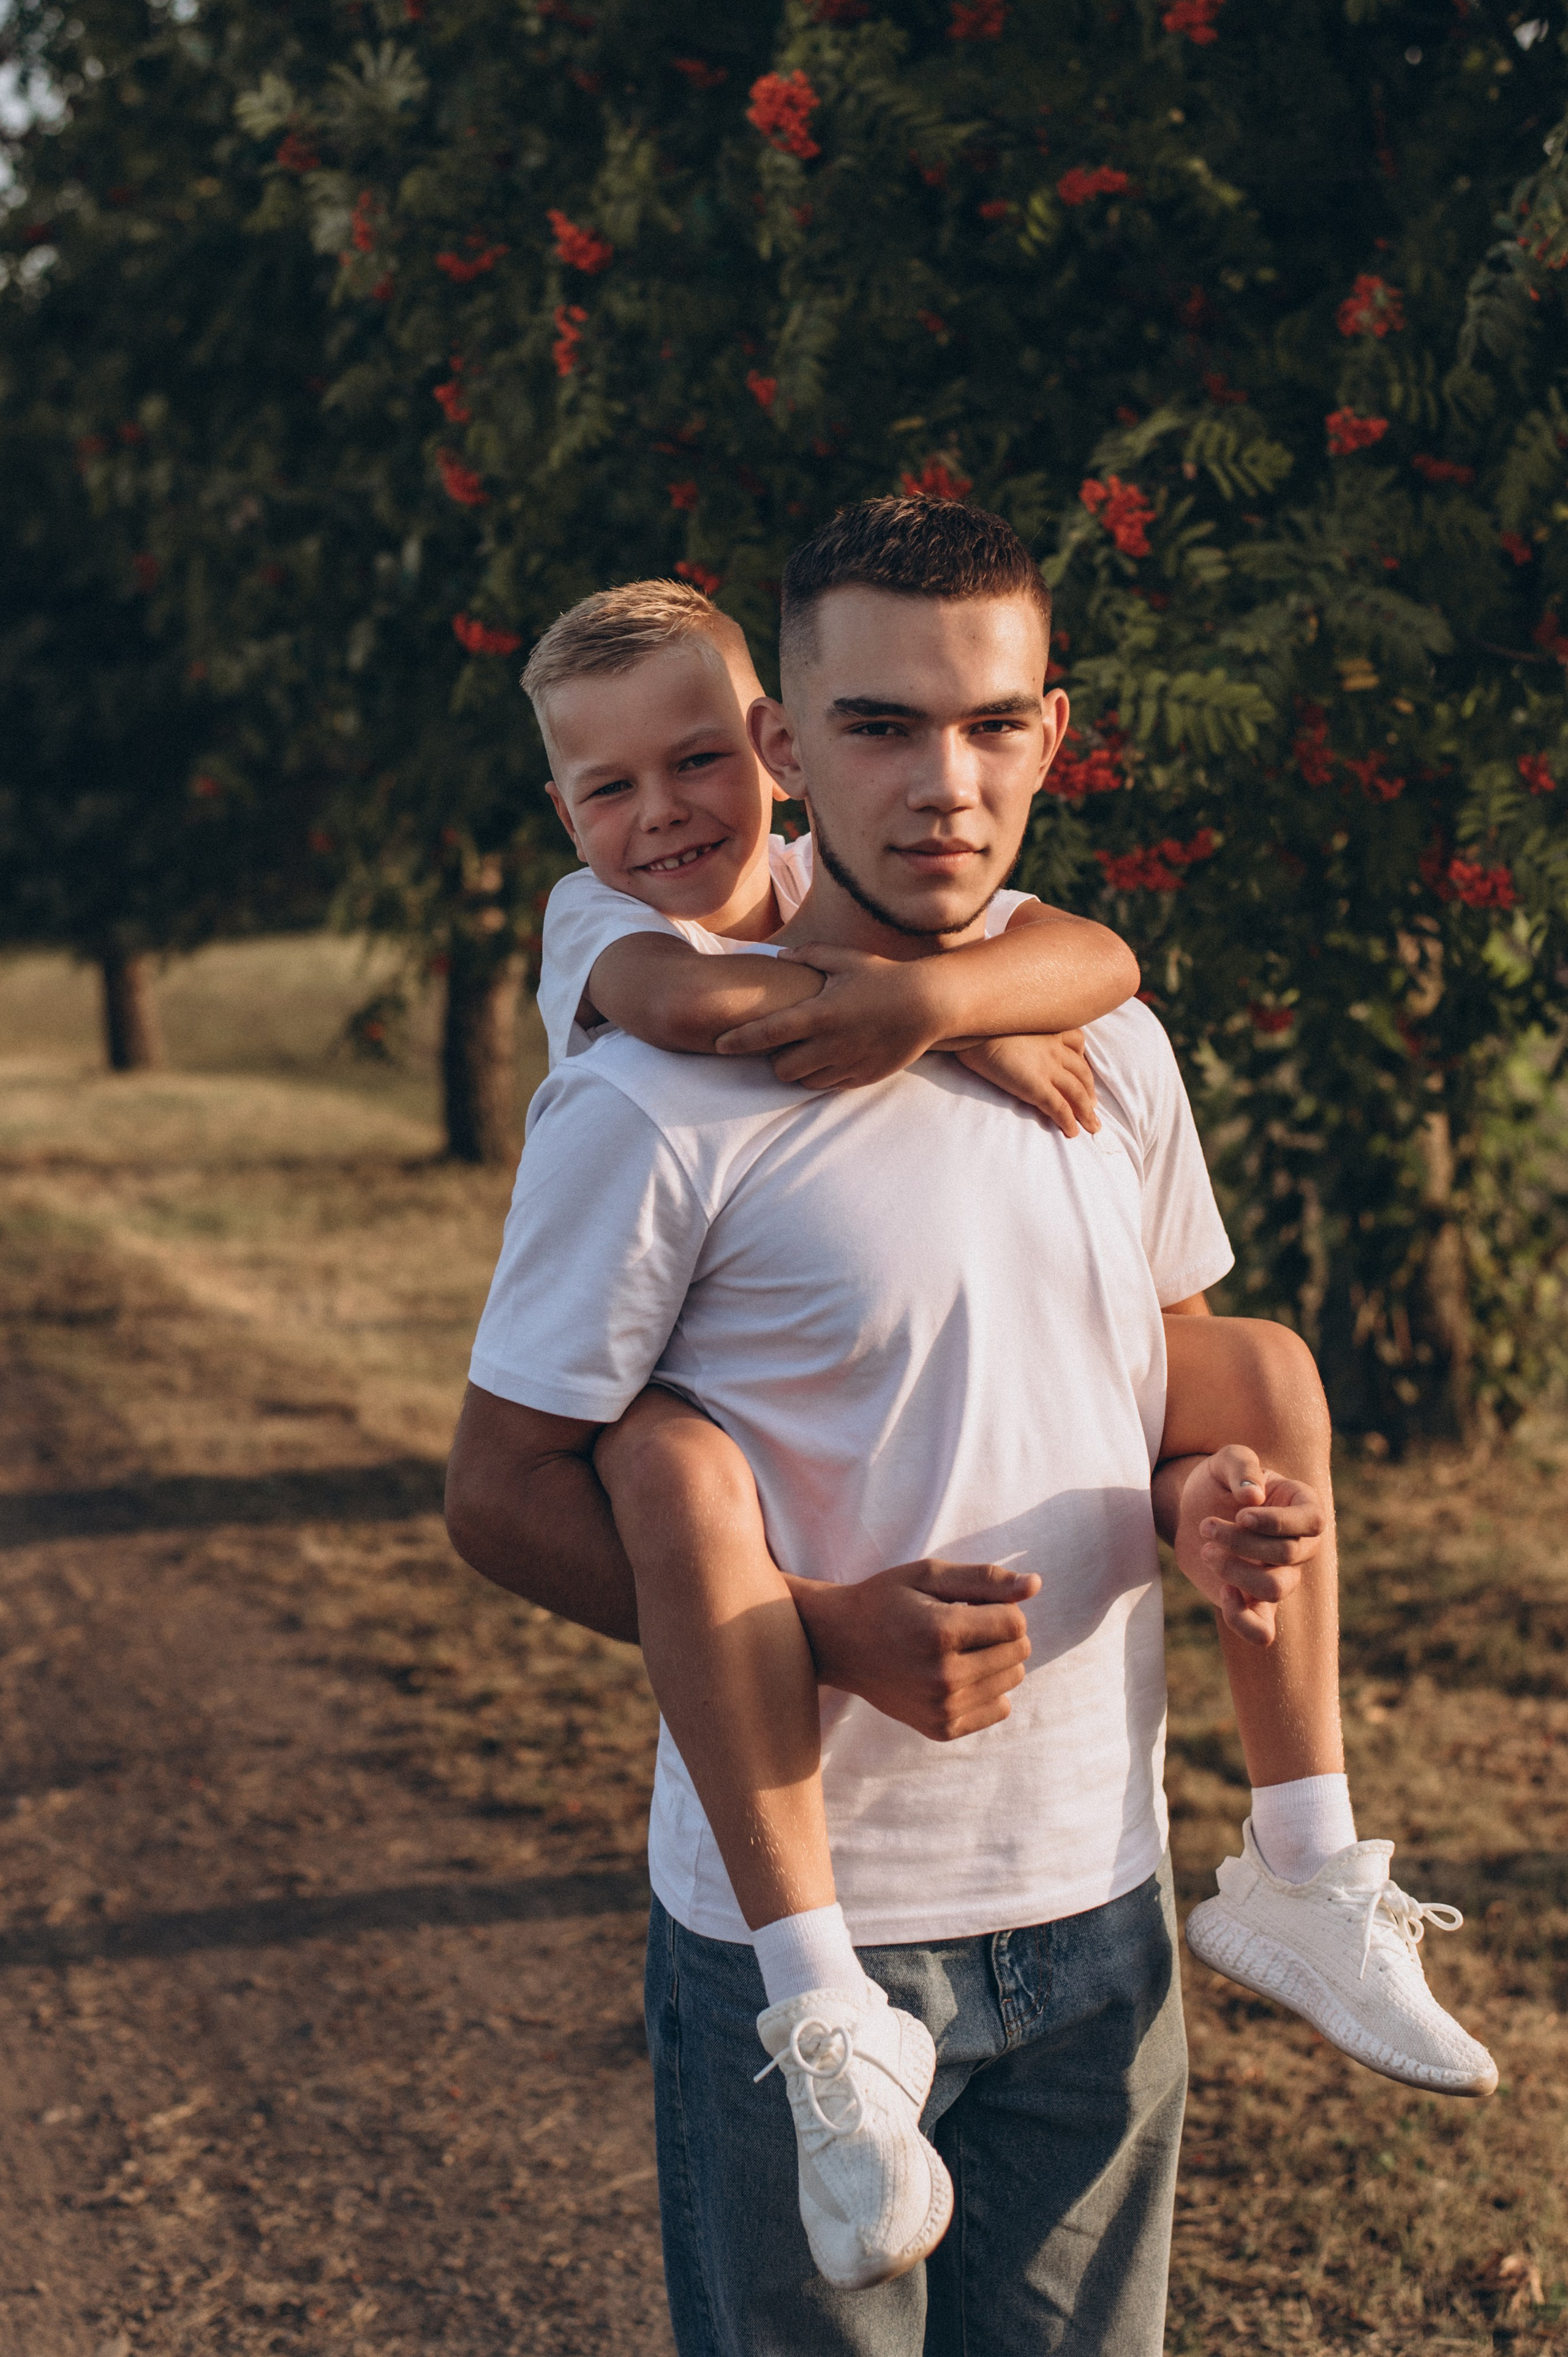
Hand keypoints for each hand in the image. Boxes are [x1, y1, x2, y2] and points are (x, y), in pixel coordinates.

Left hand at [713, 945, 943, 1087]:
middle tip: (783, 1042)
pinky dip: (824, 1075)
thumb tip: (780, 955)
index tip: (718, 1044)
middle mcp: (830, 1044)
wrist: (929, 1004)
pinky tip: (833, 1055)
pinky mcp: (863, 1076)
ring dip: (799, 1070)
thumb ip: (810, 955)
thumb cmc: (884, 977)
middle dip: (775, 1059)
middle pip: (781, 1069)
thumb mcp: (846, 958)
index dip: (739, 1040)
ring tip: (808, 1050)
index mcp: (820, 1014)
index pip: (767, 1033)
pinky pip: (831, 1085)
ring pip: (805, 1082)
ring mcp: (847, 1063)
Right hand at [785, 1558, 1039, 1740]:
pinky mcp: (941, 1728)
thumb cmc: (887, 1600)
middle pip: (1018, 1652)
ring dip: (995, 1659)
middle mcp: (943, 1676)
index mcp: (940, 1632)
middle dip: (999, 1632)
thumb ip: (985, 1579)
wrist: (839, 1643)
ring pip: (1012, 1680)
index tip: (971, 1603)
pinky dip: (987, 1689)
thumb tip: (1036, 1585)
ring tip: (955, 1648)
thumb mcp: (929, 1575)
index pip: (1015, 1623)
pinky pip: (999, 1708)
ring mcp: (942, 1708)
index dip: (1000, 1606)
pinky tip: (956, 1674)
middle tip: (960, 1624)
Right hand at [955, 1032, 1099, 1136]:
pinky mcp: (1036, 1085)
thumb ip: (1019, 1029)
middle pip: (1082, 1071)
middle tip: (1092, 1106)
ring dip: (1087, 1111)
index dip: (1083, 1061)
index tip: (1083, 1074)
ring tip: (1092, 1125)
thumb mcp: (1008, 1020)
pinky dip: (1069, 1120)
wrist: (971, 1029)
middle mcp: (1053, 1047)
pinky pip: (1059, 1106)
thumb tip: (1012, 1040)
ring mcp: (1047, 1066)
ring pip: (1077, 1091)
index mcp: (1048, 1028)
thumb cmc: (981, 1025)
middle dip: (1089, 1091)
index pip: (1077, 1041)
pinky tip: (1072, 1131)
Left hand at [1168, 1445, 1324, 1646]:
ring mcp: (1279, 1576)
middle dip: (1242, 1542)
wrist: (1193, 1510)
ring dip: (1237, 1572)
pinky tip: (1223, 1593)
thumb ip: (1242, 1466)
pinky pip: (1262, 1630)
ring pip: (1276, 1589)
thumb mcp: (1225, 1460)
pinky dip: (1243, 1620)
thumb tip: (1255, 1495)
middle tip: (1206, 1526)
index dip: (1277, 1523)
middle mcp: (1300, 1547)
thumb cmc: (1218, 1482)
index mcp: (1303, 1508)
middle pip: (1288, 1555)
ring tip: (1206, 1551)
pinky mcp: (1253, 1602)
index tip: (1242, 1515)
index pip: (1312, 1522)